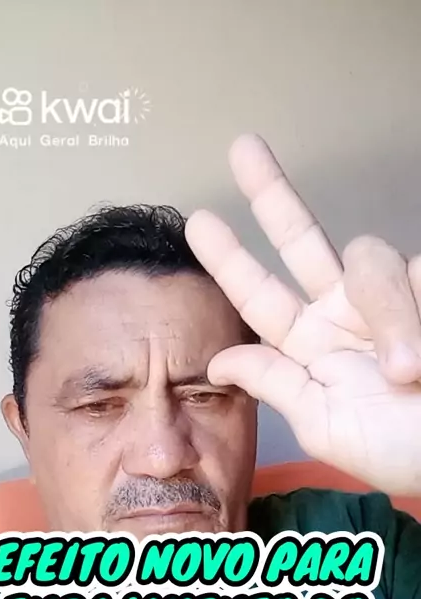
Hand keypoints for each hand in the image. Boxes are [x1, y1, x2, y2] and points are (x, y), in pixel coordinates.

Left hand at [185, 134, 420, 495]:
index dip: (231, 261)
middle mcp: (345, 312)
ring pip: (369, 259)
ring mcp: (390, 298)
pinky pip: (418, 271)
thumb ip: (276, 384)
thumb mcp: (326, 424)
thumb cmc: (401, 450)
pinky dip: (416, 311)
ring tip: (407, 372)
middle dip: (273, 196)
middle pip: (302, 240)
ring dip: (390, 315)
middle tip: (243, 148)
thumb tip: (218, 363)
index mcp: (311, 346)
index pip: (261, 296)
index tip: (199, 223)